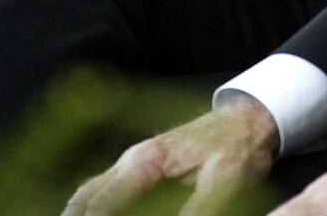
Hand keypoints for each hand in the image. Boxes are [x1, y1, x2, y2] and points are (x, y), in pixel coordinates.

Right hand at [63, 97, 278, 215]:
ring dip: (78, 212)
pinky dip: (91, 207)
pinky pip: (103, 190)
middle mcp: (132, 160)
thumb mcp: (225, 181)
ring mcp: (134, 163)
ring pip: (89, 192)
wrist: (248, 120)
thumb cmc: (237, 147)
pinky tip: (90, 215)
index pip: (103, 203)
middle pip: (86, 197)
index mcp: (147, 162)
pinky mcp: (141, 169)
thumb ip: (198, 209)